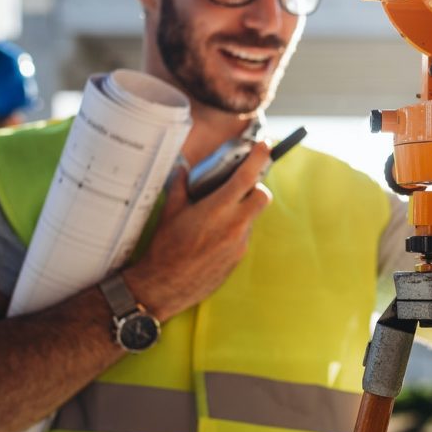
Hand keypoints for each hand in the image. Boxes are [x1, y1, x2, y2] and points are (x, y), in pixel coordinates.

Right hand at [125, 141, 271, 318]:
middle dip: (256, 188)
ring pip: (253, 217)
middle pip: (263, 196)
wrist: (165, 286)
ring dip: (243, 210)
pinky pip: (244, 235)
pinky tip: (215, 234)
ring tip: (218, 215)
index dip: (259, 158)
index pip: (247, 177)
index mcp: (218, 209)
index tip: (266, 146)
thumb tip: (182, 169)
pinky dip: (235, 229)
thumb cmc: (165, 248)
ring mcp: (239, 243)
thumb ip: (180, 187)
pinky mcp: (239, 257)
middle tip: (240, 188)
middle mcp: (234, 225)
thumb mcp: (170, 212)